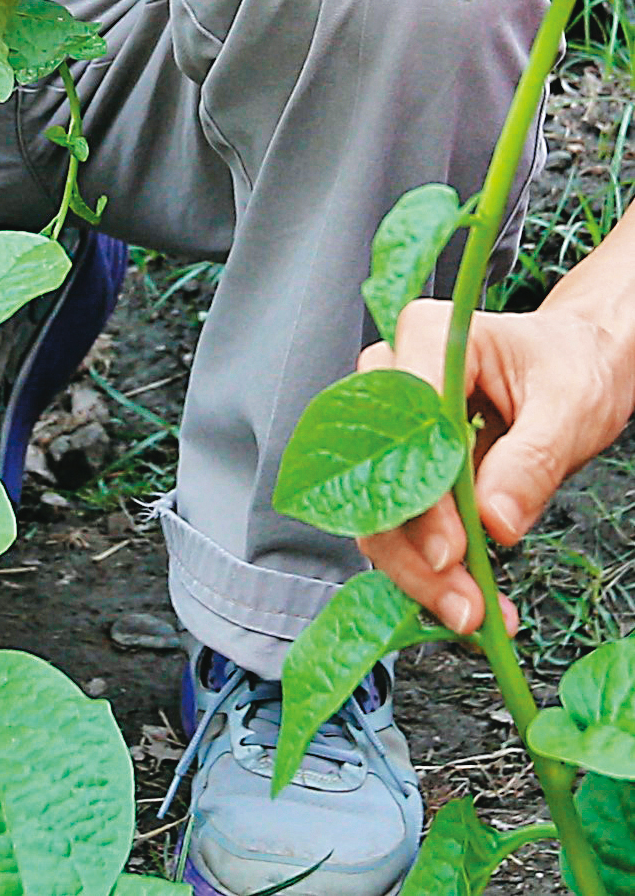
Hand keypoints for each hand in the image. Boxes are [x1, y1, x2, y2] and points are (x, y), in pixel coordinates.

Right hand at [355, 299, 634, 632]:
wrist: (579, 362)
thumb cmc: (573, 367)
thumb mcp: (572, 407)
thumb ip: (531, 461)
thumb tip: (495, 521)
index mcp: (426, 339)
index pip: (404, 422)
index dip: (419, 492)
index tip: (450, 552)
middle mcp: (391, 379)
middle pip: (373, 472)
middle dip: (413, 549)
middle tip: (463, 604)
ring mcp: (390, 423)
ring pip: (376, 505)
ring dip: (417, 570)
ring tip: (472, 614)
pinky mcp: (404, 463)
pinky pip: (402, 518)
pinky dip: (430, 567)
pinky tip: (466, 599)